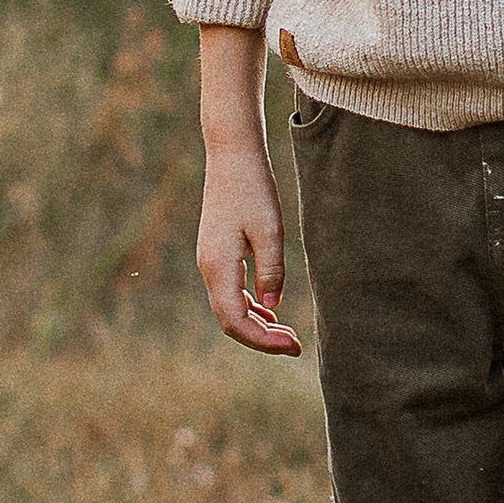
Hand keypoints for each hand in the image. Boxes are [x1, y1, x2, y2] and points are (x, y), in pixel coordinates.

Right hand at [195, 146, 305, 356]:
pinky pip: (230, 292)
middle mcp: (208, 268)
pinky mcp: (216, 255)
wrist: (232, 156)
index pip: (236, 321)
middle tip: (295, 346)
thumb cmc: (254, 188)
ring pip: (229, 309)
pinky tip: (270, 311)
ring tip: (288, 333)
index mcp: (218, 266)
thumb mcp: (270, 231)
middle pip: (230, 321)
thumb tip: (270, 309)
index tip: (294, 346)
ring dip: (256, 325)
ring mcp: (209, 262)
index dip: (264, 341)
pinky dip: (250, 308)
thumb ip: (272, 272)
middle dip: (261, 339)